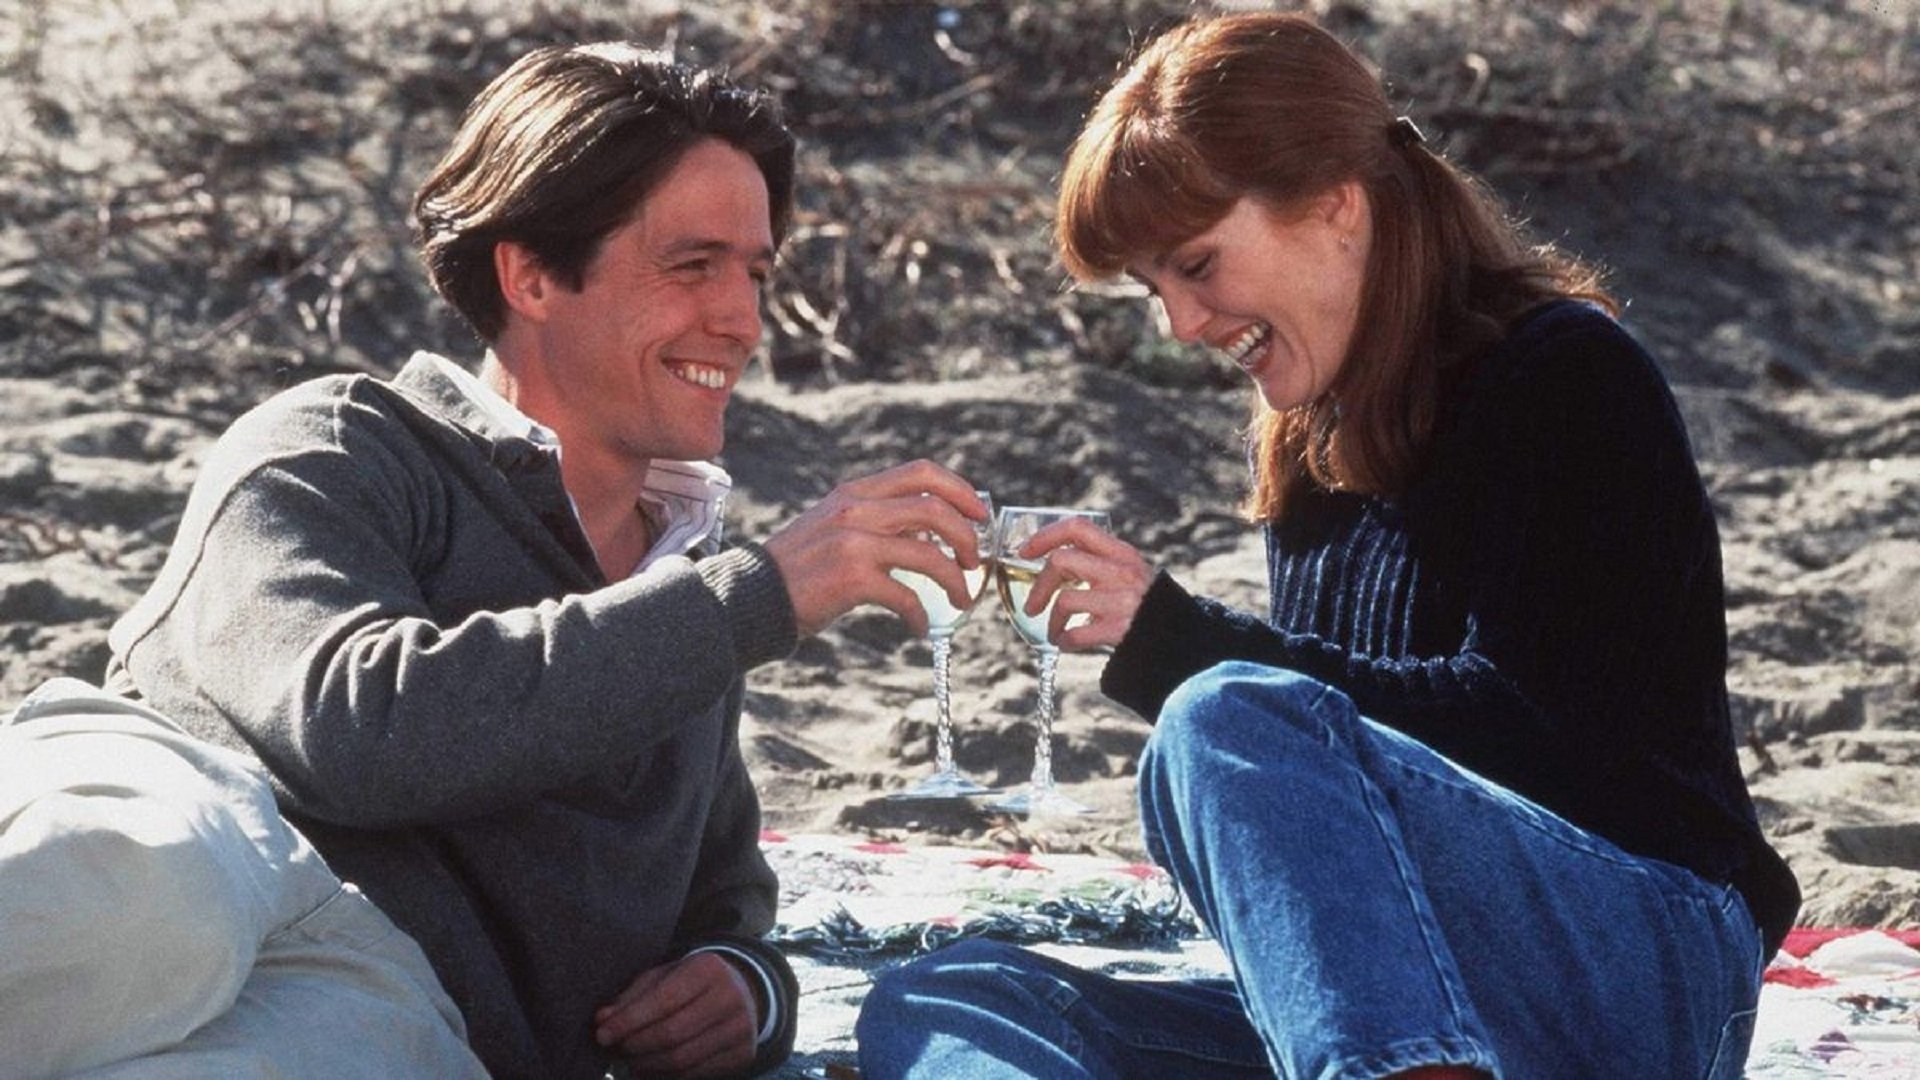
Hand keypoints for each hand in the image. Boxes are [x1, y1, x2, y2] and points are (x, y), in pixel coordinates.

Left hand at [594, 952, 757, 1077]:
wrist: (741, 993)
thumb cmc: (691, 984)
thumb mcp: (663, 977)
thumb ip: (632, 997)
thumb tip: (603, 1019)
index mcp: (708, 968)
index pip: (663, 1000)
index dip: (629, 1021)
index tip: (602, 1035)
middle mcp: (730, 997)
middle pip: (672, 1033)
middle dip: (635, 1045)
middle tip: (615, 1049)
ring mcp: (741, 1028)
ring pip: (682, 1059)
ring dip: (646, 1064)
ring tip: (628, 1060)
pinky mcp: (743, 1054)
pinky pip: (695, 1074)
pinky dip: (665, 1076)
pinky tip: (649, 1069)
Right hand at [762, 460, 990, 637]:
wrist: (752, 596)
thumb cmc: (799, 569)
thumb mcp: (835, 527)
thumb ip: (878, 522)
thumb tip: (930, 534)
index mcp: (855, 493)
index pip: (921, 473)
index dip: (960, 490)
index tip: (979, 513)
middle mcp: (856, 510)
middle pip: (935, 510)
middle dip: (966, 537)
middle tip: (973, 562)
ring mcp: (854, 543)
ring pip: (930, 554)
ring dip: (955, 580)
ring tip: (960, 600)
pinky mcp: (852, 579)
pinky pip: (907, 596)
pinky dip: (921, 615)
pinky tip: (920, 627)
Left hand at [1017, 517, 1153, 650]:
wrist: (1181, 639)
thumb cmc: (1149, 607)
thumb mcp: (1131, 574)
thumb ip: (1101, 563)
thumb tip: (1054, 564)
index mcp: (1122, 553)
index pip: (1077, 527)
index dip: (1045, 536)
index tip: (1026, 551)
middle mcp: (1121, 571)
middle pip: (1061, 561)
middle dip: (1039, 586)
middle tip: (1032, 606)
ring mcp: (1121, 600)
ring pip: (1065, 600)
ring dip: (1052, 620)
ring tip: (1054, 631)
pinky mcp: (1120, 629)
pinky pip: (1075, 634)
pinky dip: (1064, 641)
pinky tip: (1067, 644)